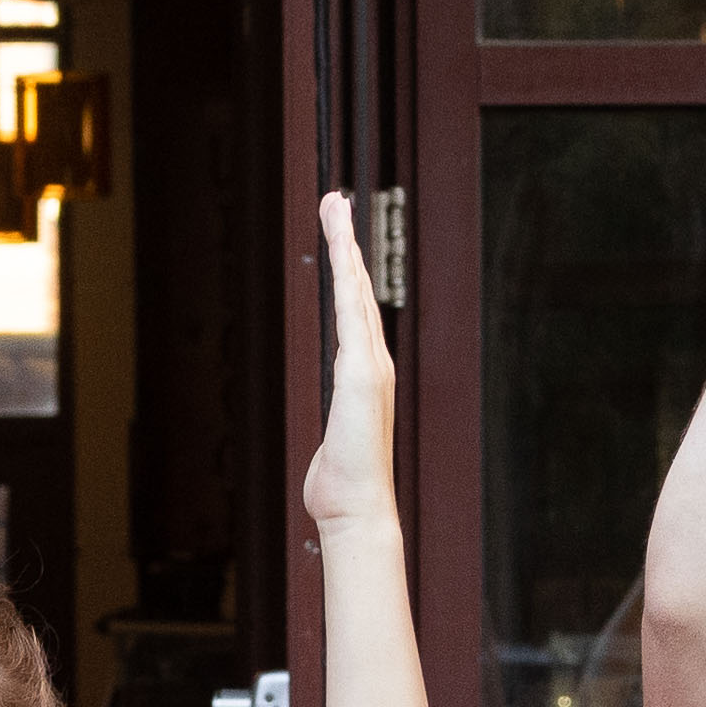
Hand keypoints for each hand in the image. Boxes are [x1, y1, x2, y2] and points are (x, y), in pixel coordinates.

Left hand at [298, 194, 399, 543]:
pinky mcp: (362, 373)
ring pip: (356, 290)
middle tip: (333, 200)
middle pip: (358, 287)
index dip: (347, 270)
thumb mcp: (334, 440)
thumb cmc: (343, 482)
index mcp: (364, 373)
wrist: (357, 507)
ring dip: (345, 246)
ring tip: (334, 207)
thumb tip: (333, 443)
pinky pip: (352, 313)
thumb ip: (335, 427)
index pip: (354, 309)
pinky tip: (341, 250)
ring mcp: (370, 365)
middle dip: (346, 241)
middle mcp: (373, 361)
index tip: (337, 236)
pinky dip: (347, 279)